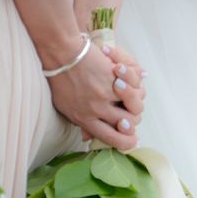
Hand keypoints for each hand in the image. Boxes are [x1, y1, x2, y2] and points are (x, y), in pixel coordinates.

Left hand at [45, 36, 143, 150]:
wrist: (61, 55)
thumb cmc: (60, 79)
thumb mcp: (65, 107)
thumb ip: (80, 121)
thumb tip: (87, 137)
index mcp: (84, 120)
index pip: (110, 139)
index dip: (125, 142)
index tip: (133, 140)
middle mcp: (96, 111)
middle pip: (127, 124)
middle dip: (134, 120)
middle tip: (133, 112)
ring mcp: (105, 96)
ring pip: (133, 107)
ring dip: (136, 98)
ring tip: (131, 91)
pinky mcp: (112, 81)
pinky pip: (133, 87)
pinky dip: (133, 81)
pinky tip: (125, 75)